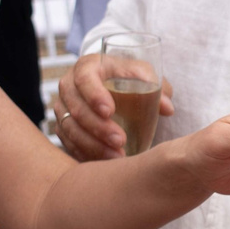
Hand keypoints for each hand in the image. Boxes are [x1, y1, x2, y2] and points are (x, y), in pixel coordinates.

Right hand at [54, 51, 168, 159]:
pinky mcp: (62, 126)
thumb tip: (167, 108)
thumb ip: (156, 85)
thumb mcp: (143, 74)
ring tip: (116, 156)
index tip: (110, 111)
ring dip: (92, 145)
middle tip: (120, 140)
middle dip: (97, 127)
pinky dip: (85, 153)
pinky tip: (104, 162)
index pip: (85, 78)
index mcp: (88, 66)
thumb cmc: (129, 77)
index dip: (94, 95)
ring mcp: (62, 107)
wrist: (112, 84)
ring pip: (69, 128)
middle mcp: (69, 85)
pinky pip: (68, 142)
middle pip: (75, 107)